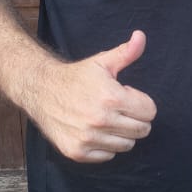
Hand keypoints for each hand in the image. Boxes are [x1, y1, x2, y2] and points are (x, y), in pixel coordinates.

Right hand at [26, 30, 156, 163]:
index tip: (126, 96)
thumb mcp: (103, 62)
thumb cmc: (76, 76)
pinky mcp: (77, 152)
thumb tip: (141, 36)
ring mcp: (88, 139)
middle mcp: (101, 121)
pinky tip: (95, 130)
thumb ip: (127, 52)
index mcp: (112, 98)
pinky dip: (106, 145)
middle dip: (135, 119)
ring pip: (127, 145)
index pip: (150, 112)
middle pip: (142, 130)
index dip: (141, 102)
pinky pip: (108, 155)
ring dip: (121, 133)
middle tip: (119, 109)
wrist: (41, 90)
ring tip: (107, 119)